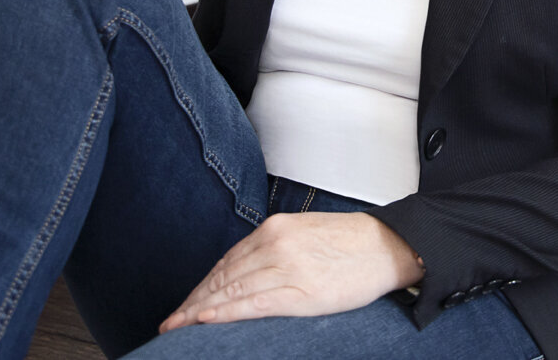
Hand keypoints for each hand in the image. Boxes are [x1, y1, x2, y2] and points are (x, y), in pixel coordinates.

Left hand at [158, 211, 423, 331]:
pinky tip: (205, 320)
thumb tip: (244, 274)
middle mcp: (275, 244)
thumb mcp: (304, 235)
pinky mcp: (302, 291)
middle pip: (222, 277)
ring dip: (200, 311)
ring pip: (231, 291)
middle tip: (170, 322)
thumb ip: (273, 250)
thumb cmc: (350, 243)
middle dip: (193, 301)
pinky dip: (226, 313)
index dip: (201, 286)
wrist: (388, 245)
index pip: (226, 262)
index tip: (184, 304)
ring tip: (178, 327)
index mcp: (275, 230)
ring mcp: (287, 267)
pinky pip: (254, 303)